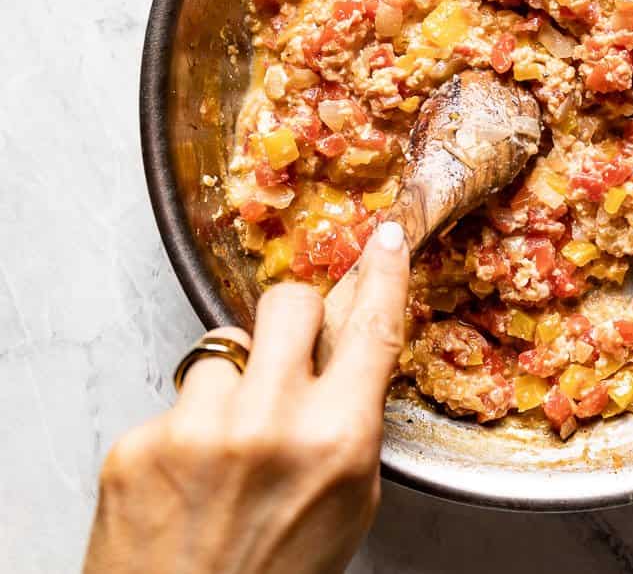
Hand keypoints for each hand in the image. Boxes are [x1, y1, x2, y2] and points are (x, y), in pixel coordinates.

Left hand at [83, 221, 409, 573]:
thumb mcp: (347, 503)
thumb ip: (349, 424)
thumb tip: (347, 353)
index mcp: (336, 442)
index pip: (371, 329)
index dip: (383, 275)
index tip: (383, 241)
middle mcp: (268, 423)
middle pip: (289, 303)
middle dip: (295, 317)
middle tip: (290, 353)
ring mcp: (195, 429)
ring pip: (226, 348)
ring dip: (233, 382)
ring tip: (226, 445)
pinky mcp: (137, 443)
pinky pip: (176, 400)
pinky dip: (185, 429)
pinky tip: (187, 478)